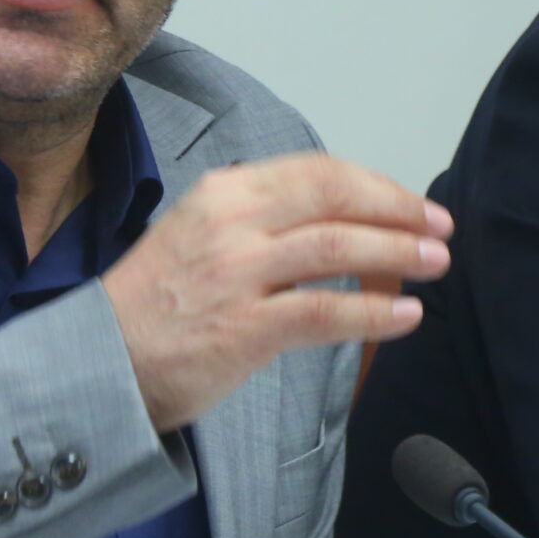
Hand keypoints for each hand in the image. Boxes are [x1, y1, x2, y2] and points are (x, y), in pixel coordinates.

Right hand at [104, 153, 452, 430]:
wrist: (99, 366)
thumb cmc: (158, 306)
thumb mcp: (203, 234)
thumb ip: (265, 222)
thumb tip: (345, 223)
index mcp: (223, 192)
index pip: (317, 171)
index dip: (376, 185)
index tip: (412, 203)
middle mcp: (230, 223)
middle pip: (334, 196)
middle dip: (398, 209)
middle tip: (439, 228)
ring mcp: (235, 275)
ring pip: (336, 247)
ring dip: (396, 253)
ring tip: (435, 264)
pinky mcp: (242, 329)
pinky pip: (323, 313)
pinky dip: (373, 312)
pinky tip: (406, 314)